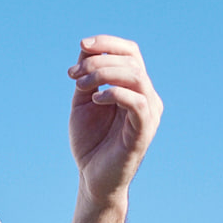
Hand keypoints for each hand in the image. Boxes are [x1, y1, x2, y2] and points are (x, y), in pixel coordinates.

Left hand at [67, 35, 162, 205]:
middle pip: (131, 60)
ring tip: (81, 86)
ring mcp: (148, 113)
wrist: (92, 179)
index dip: (108, 43)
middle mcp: (147, 96)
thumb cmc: (90, 142)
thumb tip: (86, 46)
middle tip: (74, 75)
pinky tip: (96, 99)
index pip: (130, 52)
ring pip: (136, 76)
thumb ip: (87, 75)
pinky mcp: (144, 131)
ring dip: (104, 74)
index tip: (82, 45)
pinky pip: (138, 103)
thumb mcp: (83, 101)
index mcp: (134, 87)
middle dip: (99, 61)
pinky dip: (115, 93)